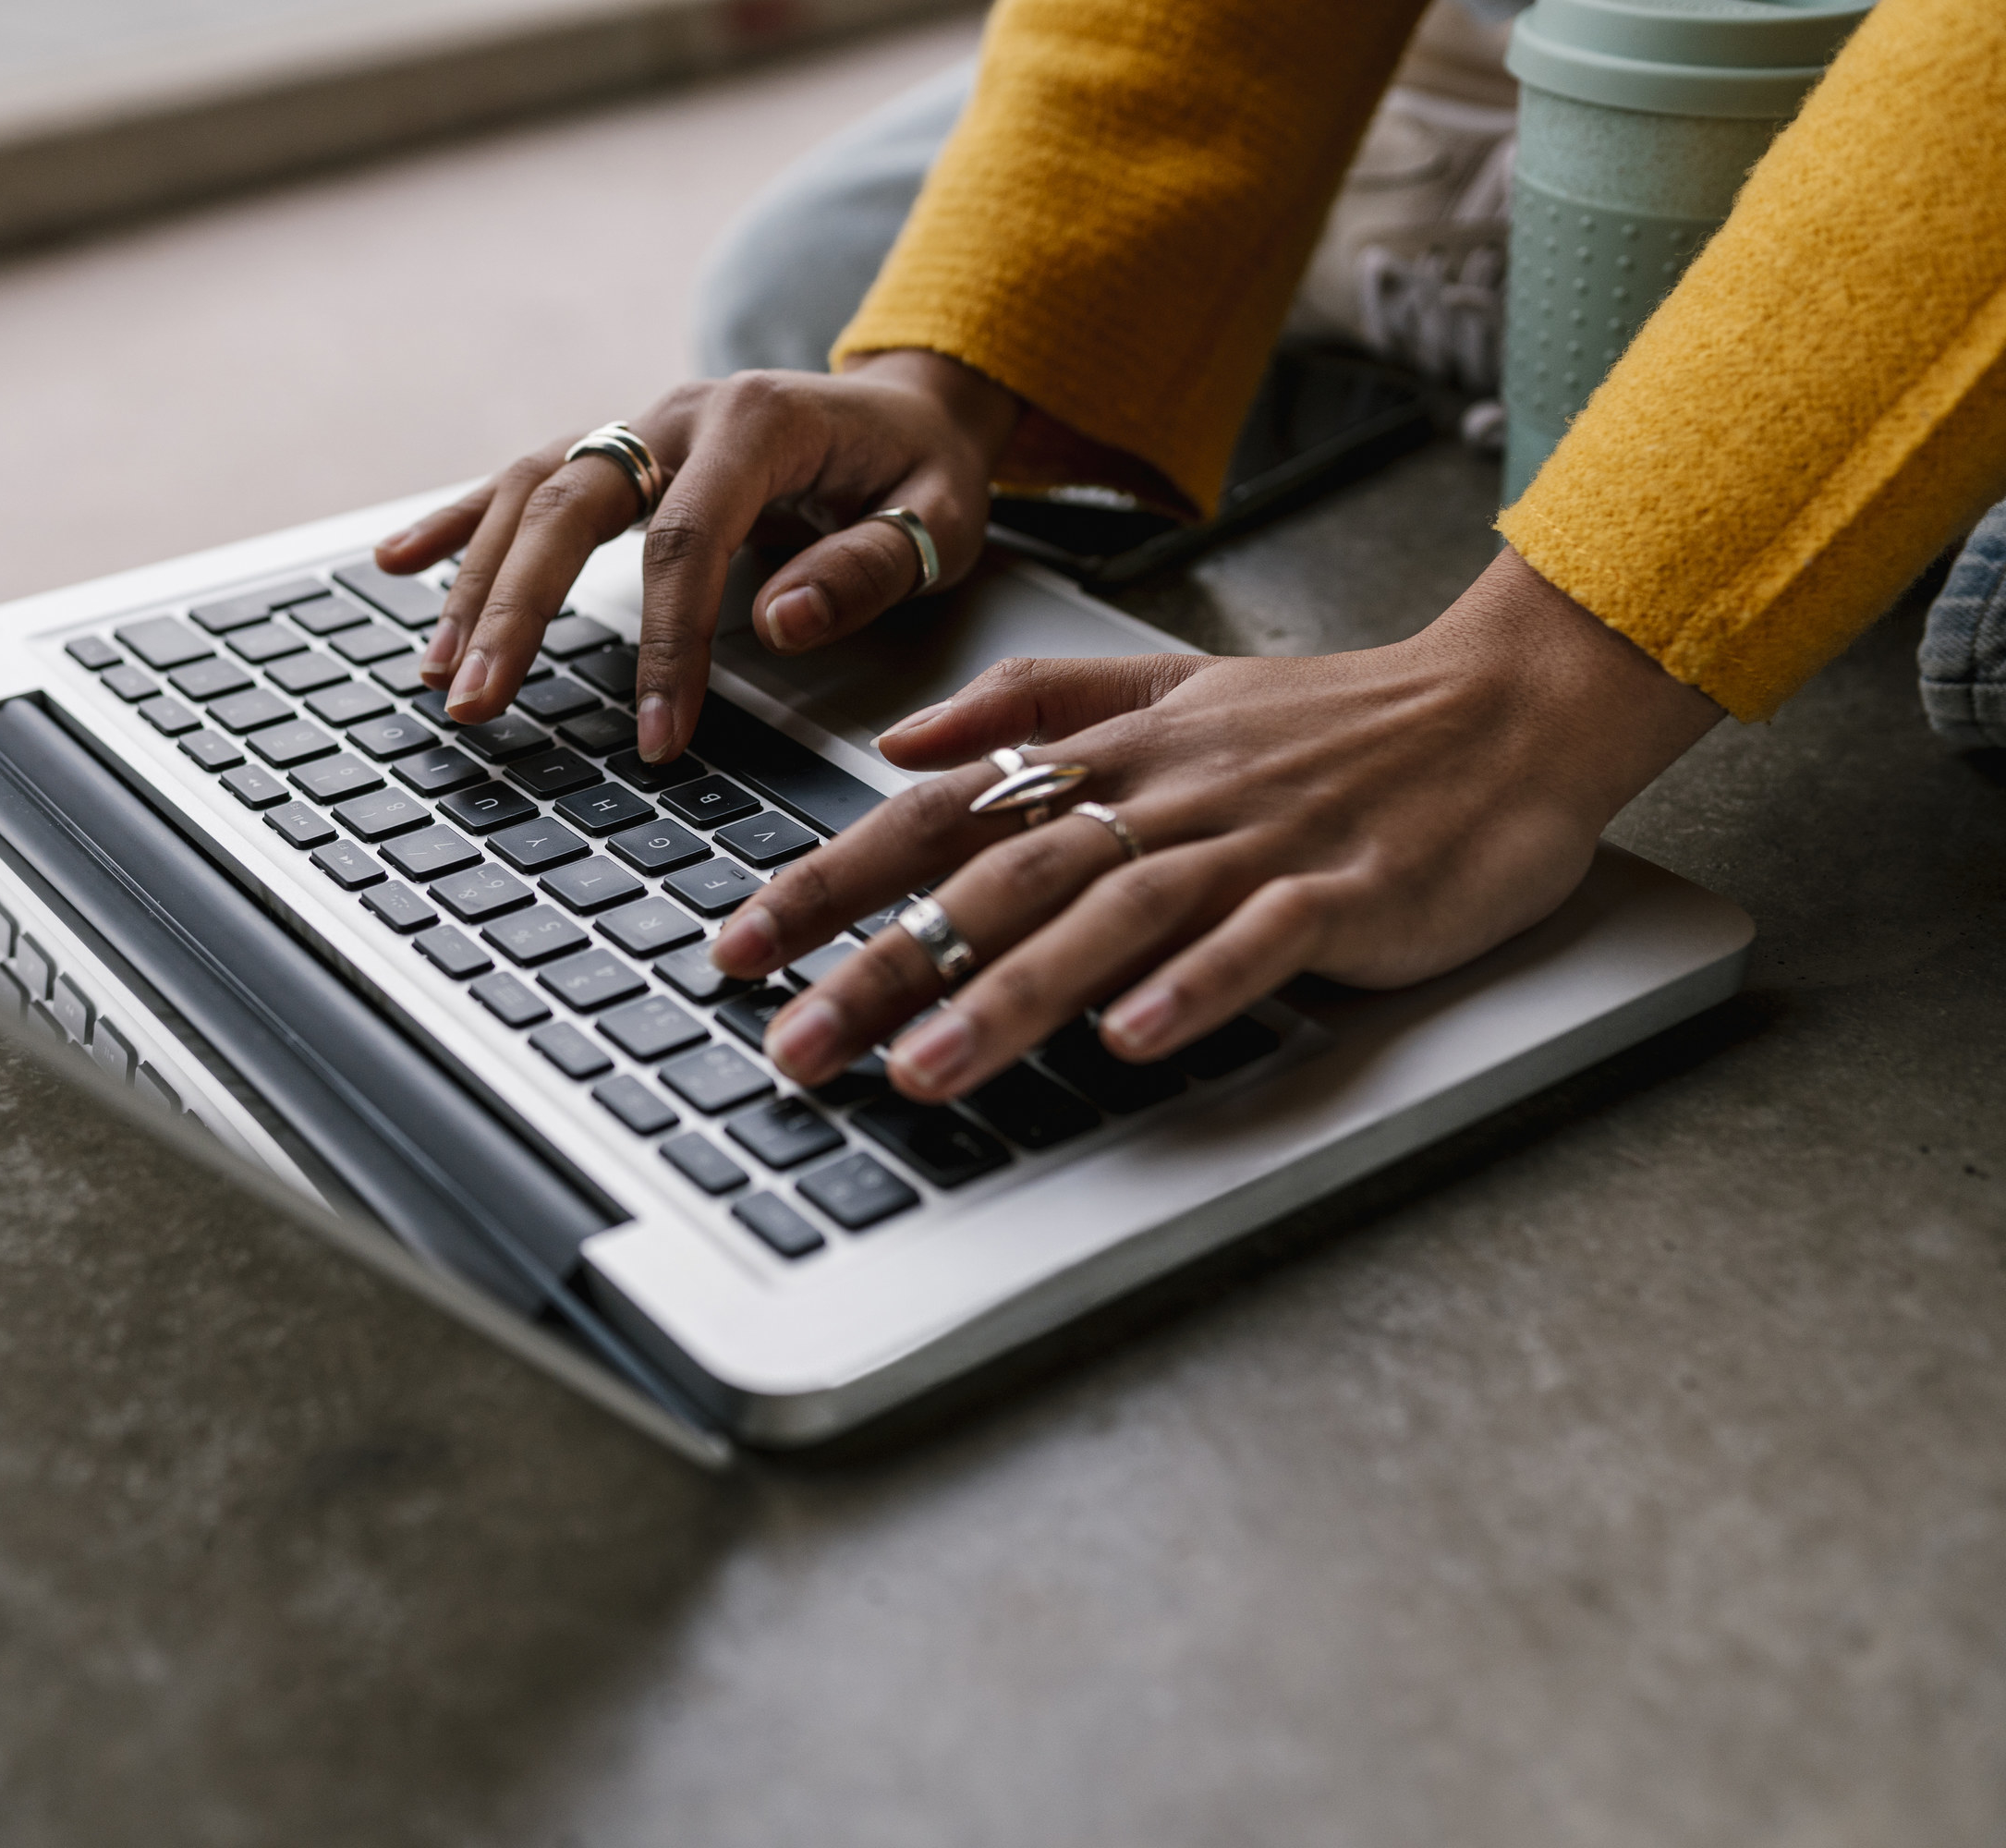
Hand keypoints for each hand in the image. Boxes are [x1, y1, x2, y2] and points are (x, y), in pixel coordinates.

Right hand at [368, 352, 1020, 759]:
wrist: (909, 406)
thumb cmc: (923, 473)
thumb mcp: (941, 518)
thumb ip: (869, 568)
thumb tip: (776, 622)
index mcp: (760, 423)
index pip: (688, 538)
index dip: (665, 642)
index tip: (654, 734)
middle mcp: (681, 413)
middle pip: (574, 504)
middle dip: (518, 608)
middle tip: (480, 700)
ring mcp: (638, 424)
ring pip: (532, 494)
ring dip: (476, 583)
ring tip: (440, 673)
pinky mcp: (615, 448)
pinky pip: (521, 480)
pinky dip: (457, 523)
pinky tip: (398, 566)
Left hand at [709, 548, 1726, 1101]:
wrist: (1508, 707)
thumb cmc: (1335, 722)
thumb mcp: (1170, 684)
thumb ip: (1035, 708)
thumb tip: (903, 741)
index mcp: (1117, 753)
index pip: (945, 815)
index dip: (836, 878)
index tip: (742, 944)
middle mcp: (1169, 794)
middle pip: (1001, 879)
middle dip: (887, 962)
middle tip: (794, 1041)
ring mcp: (1256, 844)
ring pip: (1110, 916)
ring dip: (1010, 995)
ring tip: (922, 1068)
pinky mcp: (1345, 893)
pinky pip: (1260, 944)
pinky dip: (1194, 989)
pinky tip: (1130, 1042)